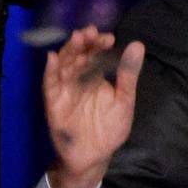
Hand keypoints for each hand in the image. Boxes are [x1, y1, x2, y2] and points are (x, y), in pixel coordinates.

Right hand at [43, 26, 142, 187]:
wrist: (95, 155)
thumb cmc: (110, 128)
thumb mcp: (124, 100)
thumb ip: (128, 74)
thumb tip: (138, 45)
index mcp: (96, 77)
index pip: (96, 56)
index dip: (100, 45)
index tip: (109, 38)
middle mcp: (79, 79)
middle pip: (79, 56)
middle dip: (84, 44)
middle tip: (91, 32)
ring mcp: (65, 89)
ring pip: (64, 65)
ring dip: (69, 52)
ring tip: (77, 39)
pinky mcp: (54, 102)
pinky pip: (50, 84)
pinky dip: (50, 71)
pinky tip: (52, 58)